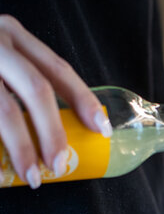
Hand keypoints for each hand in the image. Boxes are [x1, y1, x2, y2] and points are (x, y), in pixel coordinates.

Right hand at [0, 15, 110, 187]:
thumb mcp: (2, 57)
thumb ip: (24, 80)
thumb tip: (59, 134)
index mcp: (13, 36)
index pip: (58, 69)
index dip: (84, 101)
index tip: (102, 130)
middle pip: (36, 89)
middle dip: (53, 132)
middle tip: (59, 164)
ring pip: (4, 110)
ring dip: (22, 148)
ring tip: (32, 177)